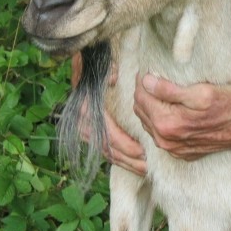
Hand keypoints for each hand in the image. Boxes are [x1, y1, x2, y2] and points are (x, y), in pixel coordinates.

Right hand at [71, 51, 147, 176]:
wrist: (85, 62)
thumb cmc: (98, 63)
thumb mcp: (103, 63)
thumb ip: (108, 70)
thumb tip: (113, 78)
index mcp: (86, 106)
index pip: (105, 132)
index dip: (123, 143)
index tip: (141, 149)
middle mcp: (83, 120)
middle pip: (106, 147)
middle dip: (128, 158)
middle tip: (148, 165)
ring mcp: (84, 127)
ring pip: (105, 152)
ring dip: (125, 162)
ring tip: (145, 169)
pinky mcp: (89, 131)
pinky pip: (104, 150)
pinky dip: (119, 159)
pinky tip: (135, 164)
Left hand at [133, 73, 230, 160]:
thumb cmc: (227, 106)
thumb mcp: (201, 92)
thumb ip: (169, 89)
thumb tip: (146, 82)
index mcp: (167, 123)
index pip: (141, 98)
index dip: (142, 81)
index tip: (147, 70)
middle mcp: (165, 140)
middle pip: (140, 111)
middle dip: (144, 94)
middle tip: (152, 79)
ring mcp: (172, 148)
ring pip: (148, 124)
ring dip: (150, 108)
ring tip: (160, 93)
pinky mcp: (179, 152)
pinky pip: (159, 135)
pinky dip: (159, 121)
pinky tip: (170, 110)